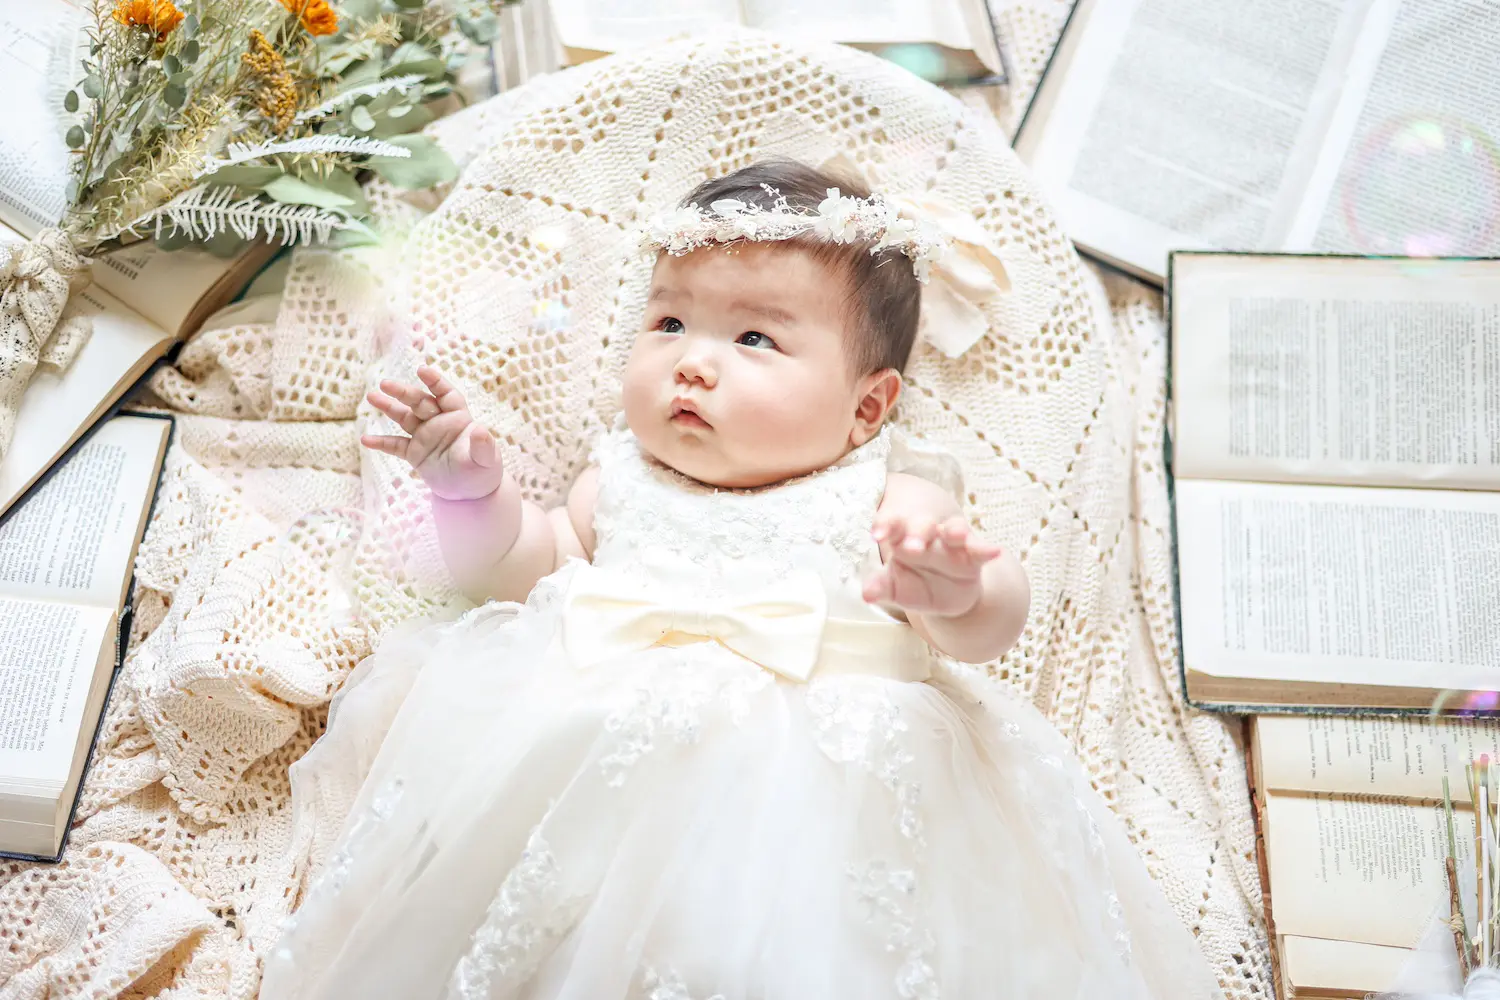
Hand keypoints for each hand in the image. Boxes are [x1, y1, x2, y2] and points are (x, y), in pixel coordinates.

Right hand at [360, 365, 504, 500]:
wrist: (470, 493)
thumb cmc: (482, 471)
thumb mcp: (485, 459)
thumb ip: (483, 445)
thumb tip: (481, 430)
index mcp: (458, 418)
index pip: (446, 394)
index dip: (435, 381)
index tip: (422, 370)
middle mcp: (439, 422)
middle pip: (420, 402)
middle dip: (404, 392)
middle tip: (385, 383)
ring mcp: (425, 436)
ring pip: (404, 417)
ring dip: (388, 407)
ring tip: (372, 397)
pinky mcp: (415, 453)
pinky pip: (396, 445)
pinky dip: (382, 443)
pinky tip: (365, 439)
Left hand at [863, 514, 1001, 617]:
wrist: (945, 594)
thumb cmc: (914, 585)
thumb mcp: (896, 588)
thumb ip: (882, 587)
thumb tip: (866, 593)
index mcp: (902, 538)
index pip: (892, 527)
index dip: (885, 527)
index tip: (876, 534)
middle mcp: (928, 535)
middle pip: (922, 526)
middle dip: (918, 533)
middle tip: (911, 546)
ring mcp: (951, 543)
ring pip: (953, 530)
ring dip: (954, 531)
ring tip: (954, 534)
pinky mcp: (973, 555)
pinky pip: (979, 549)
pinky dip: (986, 549)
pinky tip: (994, 551)